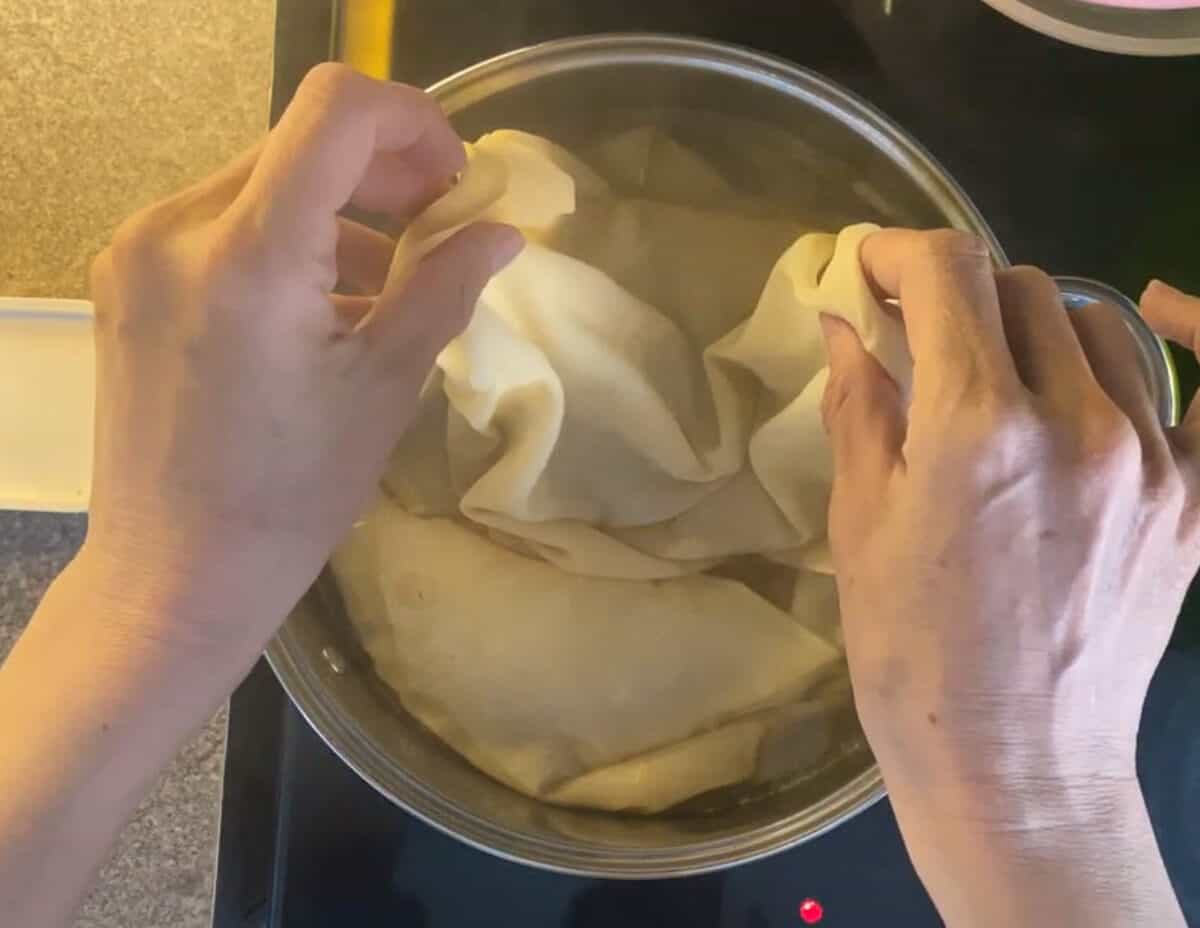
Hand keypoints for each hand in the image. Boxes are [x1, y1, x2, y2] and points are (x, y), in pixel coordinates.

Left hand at [81, 64, 521, 658]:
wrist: (174, 572)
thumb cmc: (291, 494)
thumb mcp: (384, 385)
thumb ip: (444, 286)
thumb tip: (500, 229)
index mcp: (249, 253)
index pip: (337, 110)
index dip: (414, 120)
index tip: (455, 180)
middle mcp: (177, 227)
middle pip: (300, 140)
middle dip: (384, 170)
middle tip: (439, 226)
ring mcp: (141, 249)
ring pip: (263, 178)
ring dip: (338, 209)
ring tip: (385, 282)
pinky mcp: (128, 276)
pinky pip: (223, 221)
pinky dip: (286, 239)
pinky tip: (322, 305)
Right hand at [820, 229, 1192, 924]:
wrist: (1014, 765)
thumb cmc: (909, 656)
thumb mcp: (858, 524)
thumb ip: (860, 404)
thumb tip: (847, 322)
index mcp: (977, 427)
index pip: (950, 272)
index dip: (900, 251)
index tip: (870, 270)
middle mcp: (1078, 421)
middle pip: (1023, 286)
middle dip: (959, 292)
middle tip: (918, 330)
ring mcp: (1152, 458)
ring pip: (1100, 324)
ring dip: (1036, 326)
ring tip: (1000, 371)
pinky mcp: (1194, 497)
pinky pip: (1186, 390)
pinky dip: (1145, 360)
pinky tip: (1113, 364)